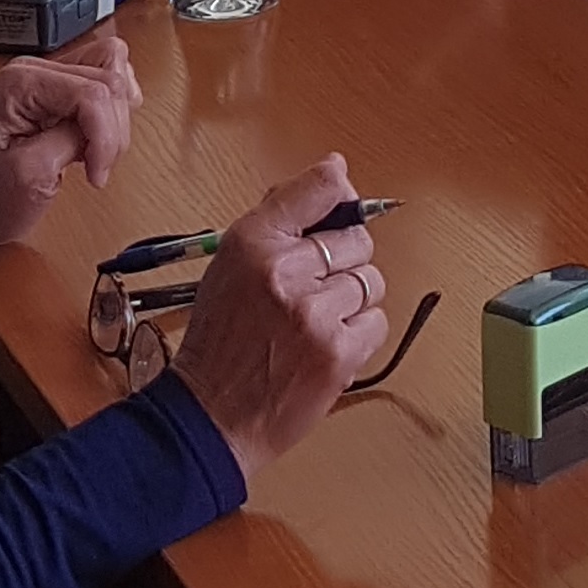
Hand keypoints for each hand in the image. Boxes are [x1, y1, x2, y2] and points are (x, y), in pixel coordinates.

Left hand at [0, 29, 139, 260]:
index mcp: (19, 83)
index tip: (97, 171)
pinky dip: (116, 109)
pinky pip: (112, 79)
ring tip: (96, 151)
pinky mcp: (67, 86)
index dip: (105, 135)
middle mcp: (36, 69)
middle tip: (96, 165)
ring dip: (117, 117)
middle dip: (112, 129)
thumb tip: (103, 124)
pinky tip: (101, 135)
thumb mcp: (30, 174)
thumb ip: (71, 138)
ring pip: (116, 71)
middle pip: (109, 78)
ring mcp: (52, 75)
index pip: (91, 91)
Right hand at [171, 152, 394, 472]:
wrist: (211, 417)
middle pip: (357, 240)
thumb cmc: (220, 340)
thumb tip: (334, 170)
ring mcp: (314, 315)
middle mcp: (285, 272)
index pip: (321, 187)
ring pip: (371, 282)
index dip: (340, 194)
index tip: (340, 202)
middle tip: (312, 287)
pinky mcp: (338, 354)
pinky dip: (358, 334)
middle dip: (342, 261)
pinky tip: (326, 344)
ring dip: (351, 300)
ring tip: (316, 320)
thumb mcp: (231, 262)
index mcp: (254, 242)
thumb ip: (281, 215)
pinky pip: (376, 322)